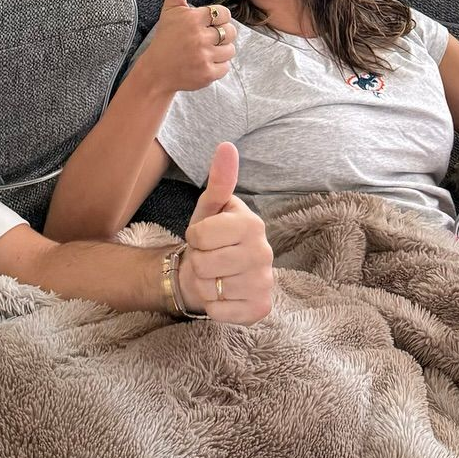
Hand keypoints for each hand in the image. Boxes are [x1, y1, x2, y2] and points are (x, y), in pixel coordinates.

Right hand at [139, 0, 236, 97]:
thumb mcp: (170, 10)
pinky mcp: (208, 74)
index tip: (208, 24)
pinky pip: (226, 67)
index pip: (224, 14)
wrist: (156, 71)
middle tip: (207, 39)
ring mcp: (204, 56)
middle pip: (231, 31)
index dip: (219, 19)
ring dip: (221, 51)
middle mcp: (200, 37)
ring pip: (230, 50)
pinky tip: (204, 63)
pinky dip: (218, 66)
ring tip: (205, 51)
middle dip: (222, 35)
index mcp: (193, 18)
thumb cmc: (166, 38)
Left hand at [179, 142, 273, 324]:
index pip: (200, 234)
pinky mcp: (259, 309)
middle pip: (204, 263)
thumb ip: (219, 180)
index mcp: (252, 223)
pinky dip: (213, 306)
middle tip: (209, 259)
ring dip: (205, 285)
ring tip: (215, 276)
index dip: (194, 237)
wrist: (214, 276)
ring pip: (210, 288)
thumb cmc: (211, 240)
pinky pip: (219, 312)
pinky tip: (223, 296)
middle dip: (199, 262)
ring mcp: (264, 282)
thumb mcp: (210, 209)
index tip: (203, 238)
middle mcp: (264, 252)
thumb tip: (227, 145)